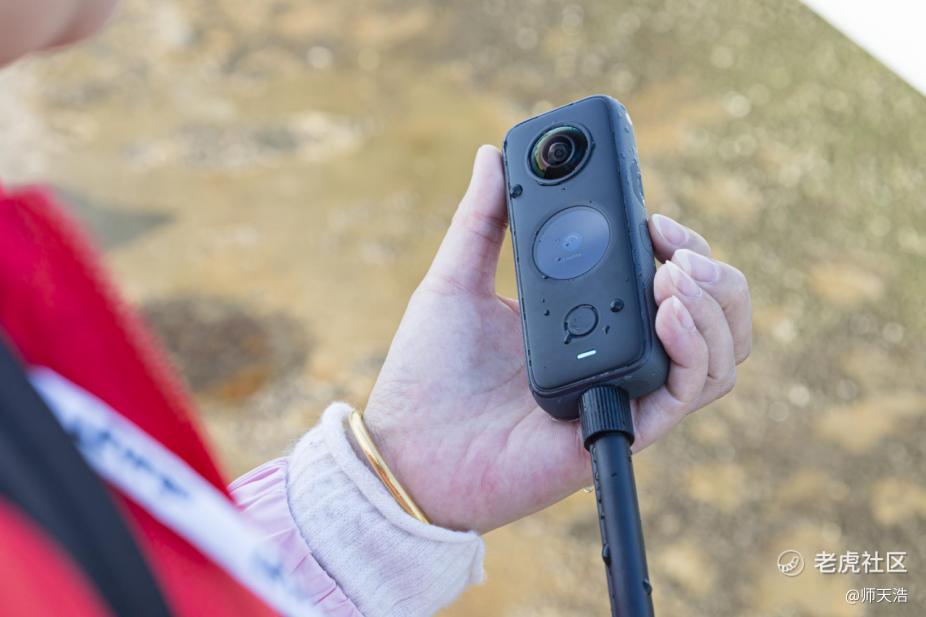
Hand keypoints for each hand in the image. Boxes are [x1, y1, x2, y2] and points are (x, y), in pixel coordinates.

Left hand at [360, 146, 751, 532]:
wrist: (409, 446)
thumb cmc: (428, 373)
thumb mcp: (455, 281)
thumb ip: (480, 220)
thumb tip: (491, 154)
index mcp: (588, 318)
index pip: (664, 278)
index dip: (678, 244)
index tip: (654, 217)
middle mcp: (617, 355)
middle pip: (709, 315)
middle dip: (711, 269)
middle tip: (671, 246)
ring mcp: (625, 391)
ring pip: (719, 354)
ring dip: (716, 304)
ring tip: (675, 275)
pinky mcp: (622, 427)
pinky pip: (688, 391)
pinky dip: (695, 347)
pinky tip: (667, 310)